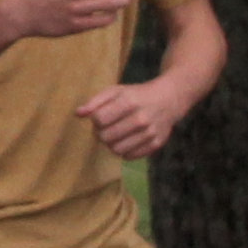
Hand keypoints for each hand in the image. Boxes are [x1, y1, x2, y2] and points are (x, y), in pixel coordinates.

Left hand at [75, 77, 192, 159]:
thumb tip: (78, 113)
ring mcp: (150, 132)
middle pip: (106, 137)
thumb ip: (95, 101)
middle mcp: (141, 118)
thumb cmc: (136, 95)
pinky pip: (130, 156)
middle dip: (101, 134)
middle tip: (107, 128)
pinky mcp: (156, 143)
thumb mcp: (116, 91)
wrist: (169, 99)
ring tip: (116, 135)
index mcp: (129, 102)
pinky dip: (124, 150)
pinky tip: (127, 140)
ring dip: (111, 144)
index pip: (99, 120)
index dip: (95, 120)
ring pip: (117, 150)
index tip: (100, 117)